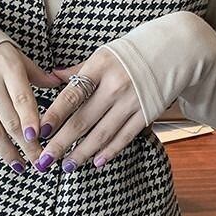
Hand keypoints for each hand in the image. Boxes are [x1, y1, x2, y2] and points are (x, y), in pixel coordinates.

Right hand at [0, 42, 62, 171]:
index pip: (23, 98)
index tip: (39, 139)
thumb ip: (35, 74)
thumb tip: (59, 84)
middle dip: (26, 145)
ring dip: (6, 151)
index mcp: (8, 67)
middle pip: (10, 119)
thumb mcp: (15, 53)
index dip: (31, 120)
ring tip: (19, 166)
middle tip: (39, 162)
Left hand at [34, 47, 146, 173]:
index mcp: (100, 67)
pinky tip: (95, 161)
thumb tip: (51, 77)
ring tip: (67, 166)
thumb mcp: (104, 54)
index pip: (71, 95)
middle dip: (61, 143)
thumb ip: (78, 69)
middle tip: (44, 160)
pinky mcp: (147, 113)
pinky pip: (124, 137)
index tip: (40, 131)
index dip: (54, 115)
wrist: (176, 49)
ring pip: (102, 134)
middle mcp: (115, 85)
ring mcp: (132, 101)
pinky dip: (109, 151)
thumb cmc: (133, 51)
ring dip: (82, 153)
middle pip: (82, 120)